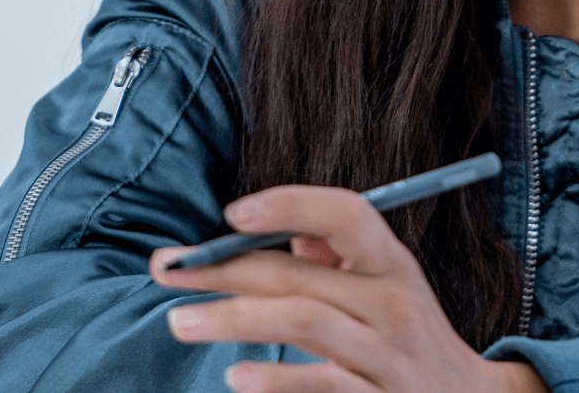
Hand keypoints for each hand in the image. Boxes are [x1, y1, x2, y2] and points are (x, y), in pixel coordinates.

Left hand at [150, 187, 545, 392]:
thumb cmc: (412, 336)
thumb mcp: (389, 285)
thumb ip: (340, 256)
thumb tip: (285, 232)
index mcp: (393, 264)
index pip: (347, 214)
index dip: (289, 204)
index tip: (230, 214)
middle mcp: (394, 305)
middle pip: (301, 274)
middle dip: (224, 269)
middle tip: (166, 270)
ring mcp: (387, 358)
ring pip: (305, 322)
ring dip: (233, 318)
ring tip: (179, 320)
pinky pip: (323, 388)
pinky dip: (276, 382)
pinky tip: (236, 379)